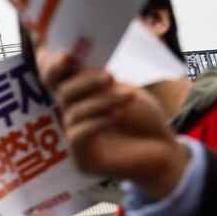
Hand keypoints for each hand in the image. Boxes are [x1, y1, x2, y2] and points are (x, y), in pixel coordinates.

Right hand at [37, 52, 189, 200]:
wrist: (164, 150)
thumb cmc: (143, 119)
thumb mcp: (123, 90)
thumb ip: (100, 80)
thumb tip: (81, 61)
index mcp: (79, 96)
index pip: (54, 78)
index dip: (52, 65)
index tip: (66, 55)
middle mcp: (72, 115)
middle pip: (62, 92)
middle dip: (84, 81)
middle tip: (110, 76)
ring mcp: (75, 138)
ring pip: (74, 113)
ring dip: (102, 102)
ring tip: (128, 98)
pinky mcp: (82, 160)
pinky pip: (77, 136)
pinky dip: (96, 123)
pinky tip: (116, 117)